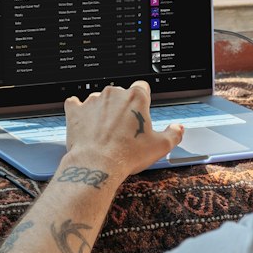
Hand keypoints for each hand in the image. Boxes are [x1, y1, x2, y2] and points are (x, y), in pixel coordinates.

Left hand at [63, 81, 183, 181]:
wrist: (98, 164)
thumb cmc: (128, 155)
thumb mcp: (160, 147)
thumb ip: (173, 134)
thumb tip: (178, 128)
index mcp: (136, 97)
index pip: (142, 88)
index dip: (143, 101)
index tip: (140, 113)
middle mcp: (114, 94)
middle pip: (121, 95)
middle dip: (122, 109)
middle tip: (123, 130)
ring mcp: (92, 100)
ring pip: (99, 100)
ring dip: (102, 111)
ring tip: (104, 132)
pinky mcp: (75, 110)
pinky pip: (75, 104)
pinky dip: (78, 111)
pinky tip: (83, 121)